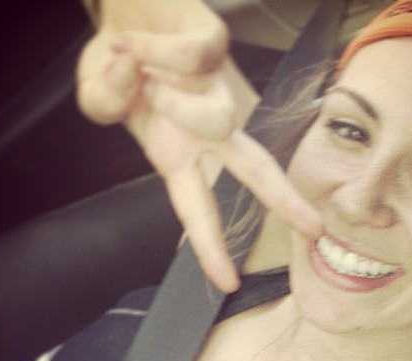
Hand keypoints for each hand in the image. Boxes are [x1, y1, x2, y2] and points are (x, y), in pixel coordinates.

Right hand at [76, 0, 321, 291]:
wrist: (125, 12)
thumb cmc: (118, 63)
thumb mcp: (98, 94)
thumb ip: (105, 103)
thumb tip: (135, 80)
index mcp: (178, 154)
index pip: (200, 209)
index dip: (212, 247)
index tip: (229, 282)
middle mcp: (208, 129)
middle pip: (256, 170)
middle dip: (283, 201)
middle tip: (313, 229)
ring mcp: (220, 88)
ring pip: (220, 118)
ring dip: (164, 94)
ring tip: (135, 66)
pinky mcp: (220, 47)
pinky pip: (192, 57)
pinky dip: (152, 49)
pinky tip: (140, 42)